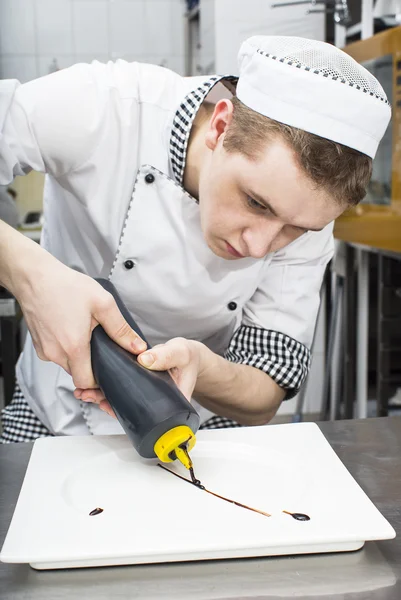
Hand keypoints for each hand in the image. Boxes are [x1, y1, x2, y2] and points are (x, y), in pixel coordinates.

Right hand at [12, 251, 145, 390]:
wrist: (34, 276)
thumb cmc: (64, 286)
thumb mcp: (102, 303)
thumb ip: (121, 328)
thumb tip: (136, 346)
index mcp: (73, 347)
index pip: (86, 382)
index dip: (99, 381)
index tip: (108, 371)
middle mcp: (56, 353)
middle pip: (77, 374)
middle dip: (90, 367)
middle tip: (101, 349)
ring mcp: (44, 350)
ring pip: (66, 365)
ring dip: (78, 356)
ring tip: (86, 335)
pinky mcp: (38, 344)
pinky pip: (56, 354)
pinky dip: (65, 348)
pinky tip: (71, 330)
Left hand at [76, 338, 203, 417]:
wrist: (186, 355)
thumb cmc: (186, 357)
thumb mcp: (179, 353)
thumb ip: (165, 356)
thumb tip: (144, 359)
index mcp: (168, 403)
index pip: (145, 415)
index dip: (125, 413)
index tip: (108, 406)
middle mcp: (153, 403)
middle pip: (128, 410)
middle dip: (107, 404)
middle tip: (90, 397)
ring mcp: (143, 395)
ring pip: (121, 402)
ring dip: (101, 396)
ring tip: (84, 392)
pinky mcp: (136, 385)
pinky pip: (120, 390)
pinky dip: (105, 387)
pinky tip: (91, 384)